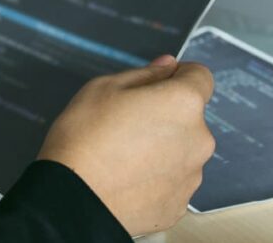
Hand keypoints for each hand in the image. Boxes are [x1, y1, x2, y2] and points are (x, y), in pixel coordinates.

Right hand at [37, 56, 215, 235]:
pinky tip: (127, 177)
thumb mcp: (105, 87)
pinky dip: (156, 177)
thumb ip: (145, 74)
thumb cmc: (84, 140)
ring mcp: (191, 176)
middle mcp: (198, 140)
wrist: (72, 201)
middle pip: (190, 117)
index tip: (159, 83)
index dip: (179, 75)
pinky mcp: (178, 205)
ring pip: (182, 150)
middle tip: (129, 122)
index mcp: (183, 103)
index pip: (201, 77)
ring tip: (124, 155)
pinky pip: (172, 181)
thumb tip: (167, 67)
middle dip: (167, 115)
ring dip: (163, 147)